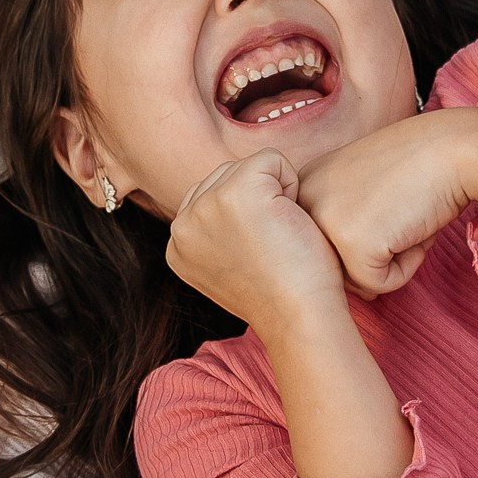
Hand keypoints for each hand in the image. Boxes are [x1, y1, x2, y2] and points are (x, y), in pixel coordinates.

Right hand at [166, 148, 346, 330]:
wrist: (301, 318)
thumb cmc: (282, 295)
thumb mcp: (230, 267)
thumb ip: (216, 235)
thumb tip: (229, 208)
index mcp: (177, 246)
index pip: (209, 196)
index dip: (246, 216)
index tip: (258, 254)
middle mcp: (181, 225)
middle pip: (225, 176)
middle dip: (259, 199)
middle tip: (271, 245)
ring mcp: (205, 206)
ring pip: (248, 166)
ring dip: (275, 192)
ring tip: (279, 235)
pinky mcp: (237, 191)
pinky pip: (272, 159)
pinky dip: (292, 183)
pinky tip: (290, 222)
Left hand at [299, 107, 477, 296]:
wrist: (454, 147)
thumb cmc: (421, 166)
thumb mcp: (366, 190)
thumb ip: (349, 229)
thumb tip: (357, 290)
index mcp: (304, 186)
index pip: (327, 243)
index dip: (368, 230)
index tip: (387, 197)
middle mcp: (303, 202)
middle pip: (337, 264)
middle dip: (377, 249)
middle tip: (399, 206)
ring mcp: (323, 222)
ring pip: (356, 278)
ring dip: (391, 258)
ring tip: (405, 213)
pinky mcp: (350, 244)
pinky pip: (380, 284)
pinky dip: (408, 265)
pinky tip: (414, 224)